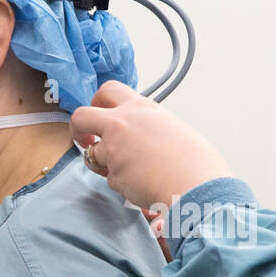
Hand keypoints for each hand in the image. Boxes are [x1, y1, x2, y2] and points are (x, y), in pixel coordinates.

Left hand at [69, 81, 233, 210]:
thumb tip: (144, 139)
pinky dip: (123, 185)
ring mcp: (114, 149)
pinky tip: (143, 186)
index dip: (99, 103)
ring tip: (128, 173)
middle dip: (78, 128)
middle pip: (82, 116)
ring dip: (103, 165)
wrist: (197, 185)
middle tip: (86, 140)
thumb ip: (152, 128)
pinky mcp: (114, 174)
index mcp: (142, 108)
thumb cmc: (195, 162)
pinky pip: (111, 179)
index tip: (100, 114)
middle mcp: (123, 124)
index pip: (109, 91)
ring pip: (92, 155)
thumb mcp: (175, 129)